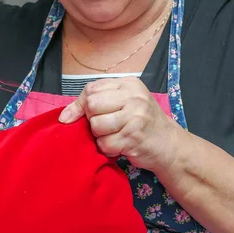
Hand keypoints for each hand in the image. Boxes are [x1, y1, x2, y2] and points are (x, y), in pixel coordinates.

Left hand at [59, 77, 184, 171]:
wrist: (170, 145)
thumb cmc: (142, 122)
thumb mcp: (123, 103)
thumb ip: (94, 102)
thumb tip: (63, 117)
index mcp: (129, 84)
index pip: (92, 89)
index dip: (83, 104)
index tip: (86, 115)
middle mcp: (133, 97)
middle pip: (92, 105)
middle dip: (93, 120)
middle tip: (106, 126)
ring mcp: (135, 117)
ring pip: (96, 125)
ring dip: (100, 136)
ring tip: (114, 135)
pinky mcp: (133, 138)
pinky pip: (105, 144)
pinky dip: (107, 149)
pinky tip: (119, 146)